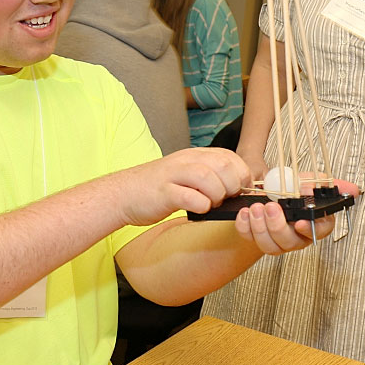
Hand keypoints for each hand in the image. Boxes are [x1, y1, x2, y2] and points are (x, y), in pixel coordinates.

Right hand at [115, 147, 249, 226]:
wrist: (123, 194)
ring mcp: (174, 175)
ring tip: (211, 203)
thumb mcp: (186, 174)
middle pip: (223, 166)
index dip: (241, 174)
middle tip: (225, 198)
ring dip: (217, 195)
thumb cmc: (158, 189)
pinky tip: (198, 209)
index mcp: (194, 155)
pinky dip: (201, 205)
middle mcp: (185, 161)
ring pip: (208, 178)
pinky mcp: (164, 193)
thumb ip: (209, 176)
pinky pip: (190, 197)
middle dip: (232, 186)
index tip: (239, 189)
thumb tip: (238, 188)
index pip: (229, 157)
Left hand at [233, 172, 358, 254]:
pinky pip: (250, 240)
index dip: (310, 229)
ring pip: (270, 246)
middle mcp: (296, 236)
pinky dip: (245, 228)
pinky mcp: (257, 239)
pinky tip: (244, 213)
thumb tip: (352, 189)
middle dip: (278, 226)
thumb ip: (329, 185)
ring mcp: (277, 241)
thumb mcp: (310, 181)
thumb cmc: (291, 189)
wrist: (267, 191)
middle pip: (289, 242)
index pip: (318, 232)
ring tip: (255, 208)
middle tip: (271, 208)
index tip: (300, 222)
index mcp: (313, 224)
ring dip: (260, 227)